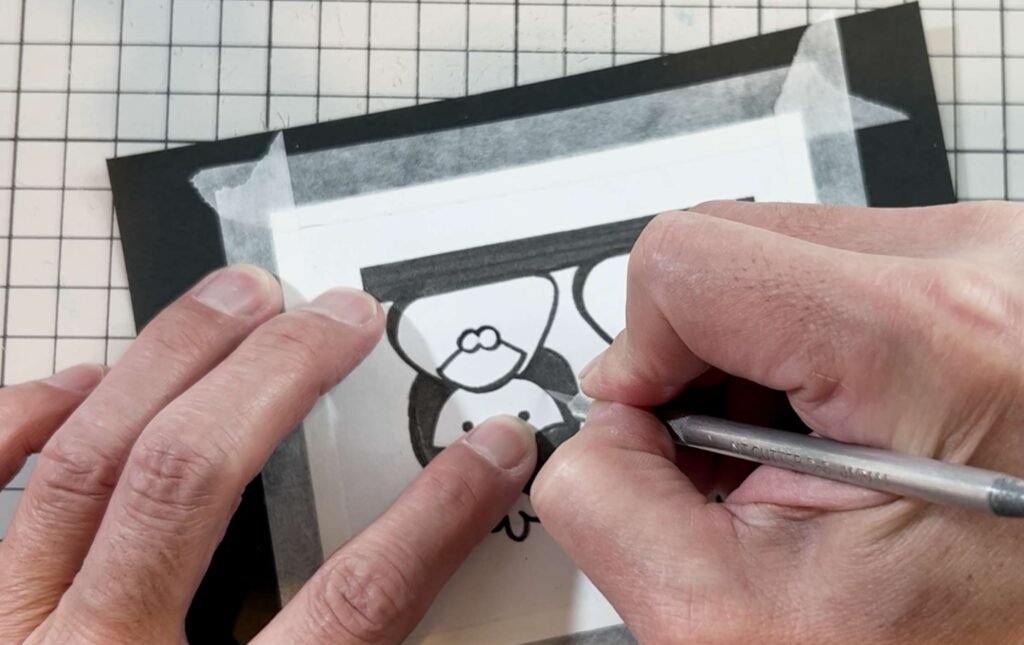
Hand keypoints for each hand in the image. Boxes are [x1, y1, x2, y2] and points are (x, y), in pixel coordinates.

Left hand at [0, 265, 536, 643]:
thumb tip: (407, 617)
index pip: (347, 607)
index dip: (433, 516)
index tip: (486, 451)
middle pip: (191, 485)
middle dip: (284, 379)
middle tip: (345, 317)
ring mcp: (4, 637)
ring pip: (86, 462)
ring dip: (175, 359)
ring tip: (241, 296)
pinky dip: (23, 419)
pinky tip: (85, 376)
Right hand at [532, 201, 1023, 641]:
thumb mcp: (740, 619)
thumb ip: (610, 505)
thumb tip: (600, 419)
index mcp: (937, 344)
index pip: (688, 259)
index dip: (641, 350)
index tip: (664, 424)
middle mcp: (987, 270)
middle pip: (728, 237)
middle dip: (699, 355)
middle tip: (744, 454)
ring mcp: (996, 257)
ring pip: (776, 245)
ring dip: (752, 350)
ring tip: (803, 447)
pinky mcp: (987, 265)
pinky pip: (834, 262)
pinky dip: (805, 342)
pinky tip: (840, 422)